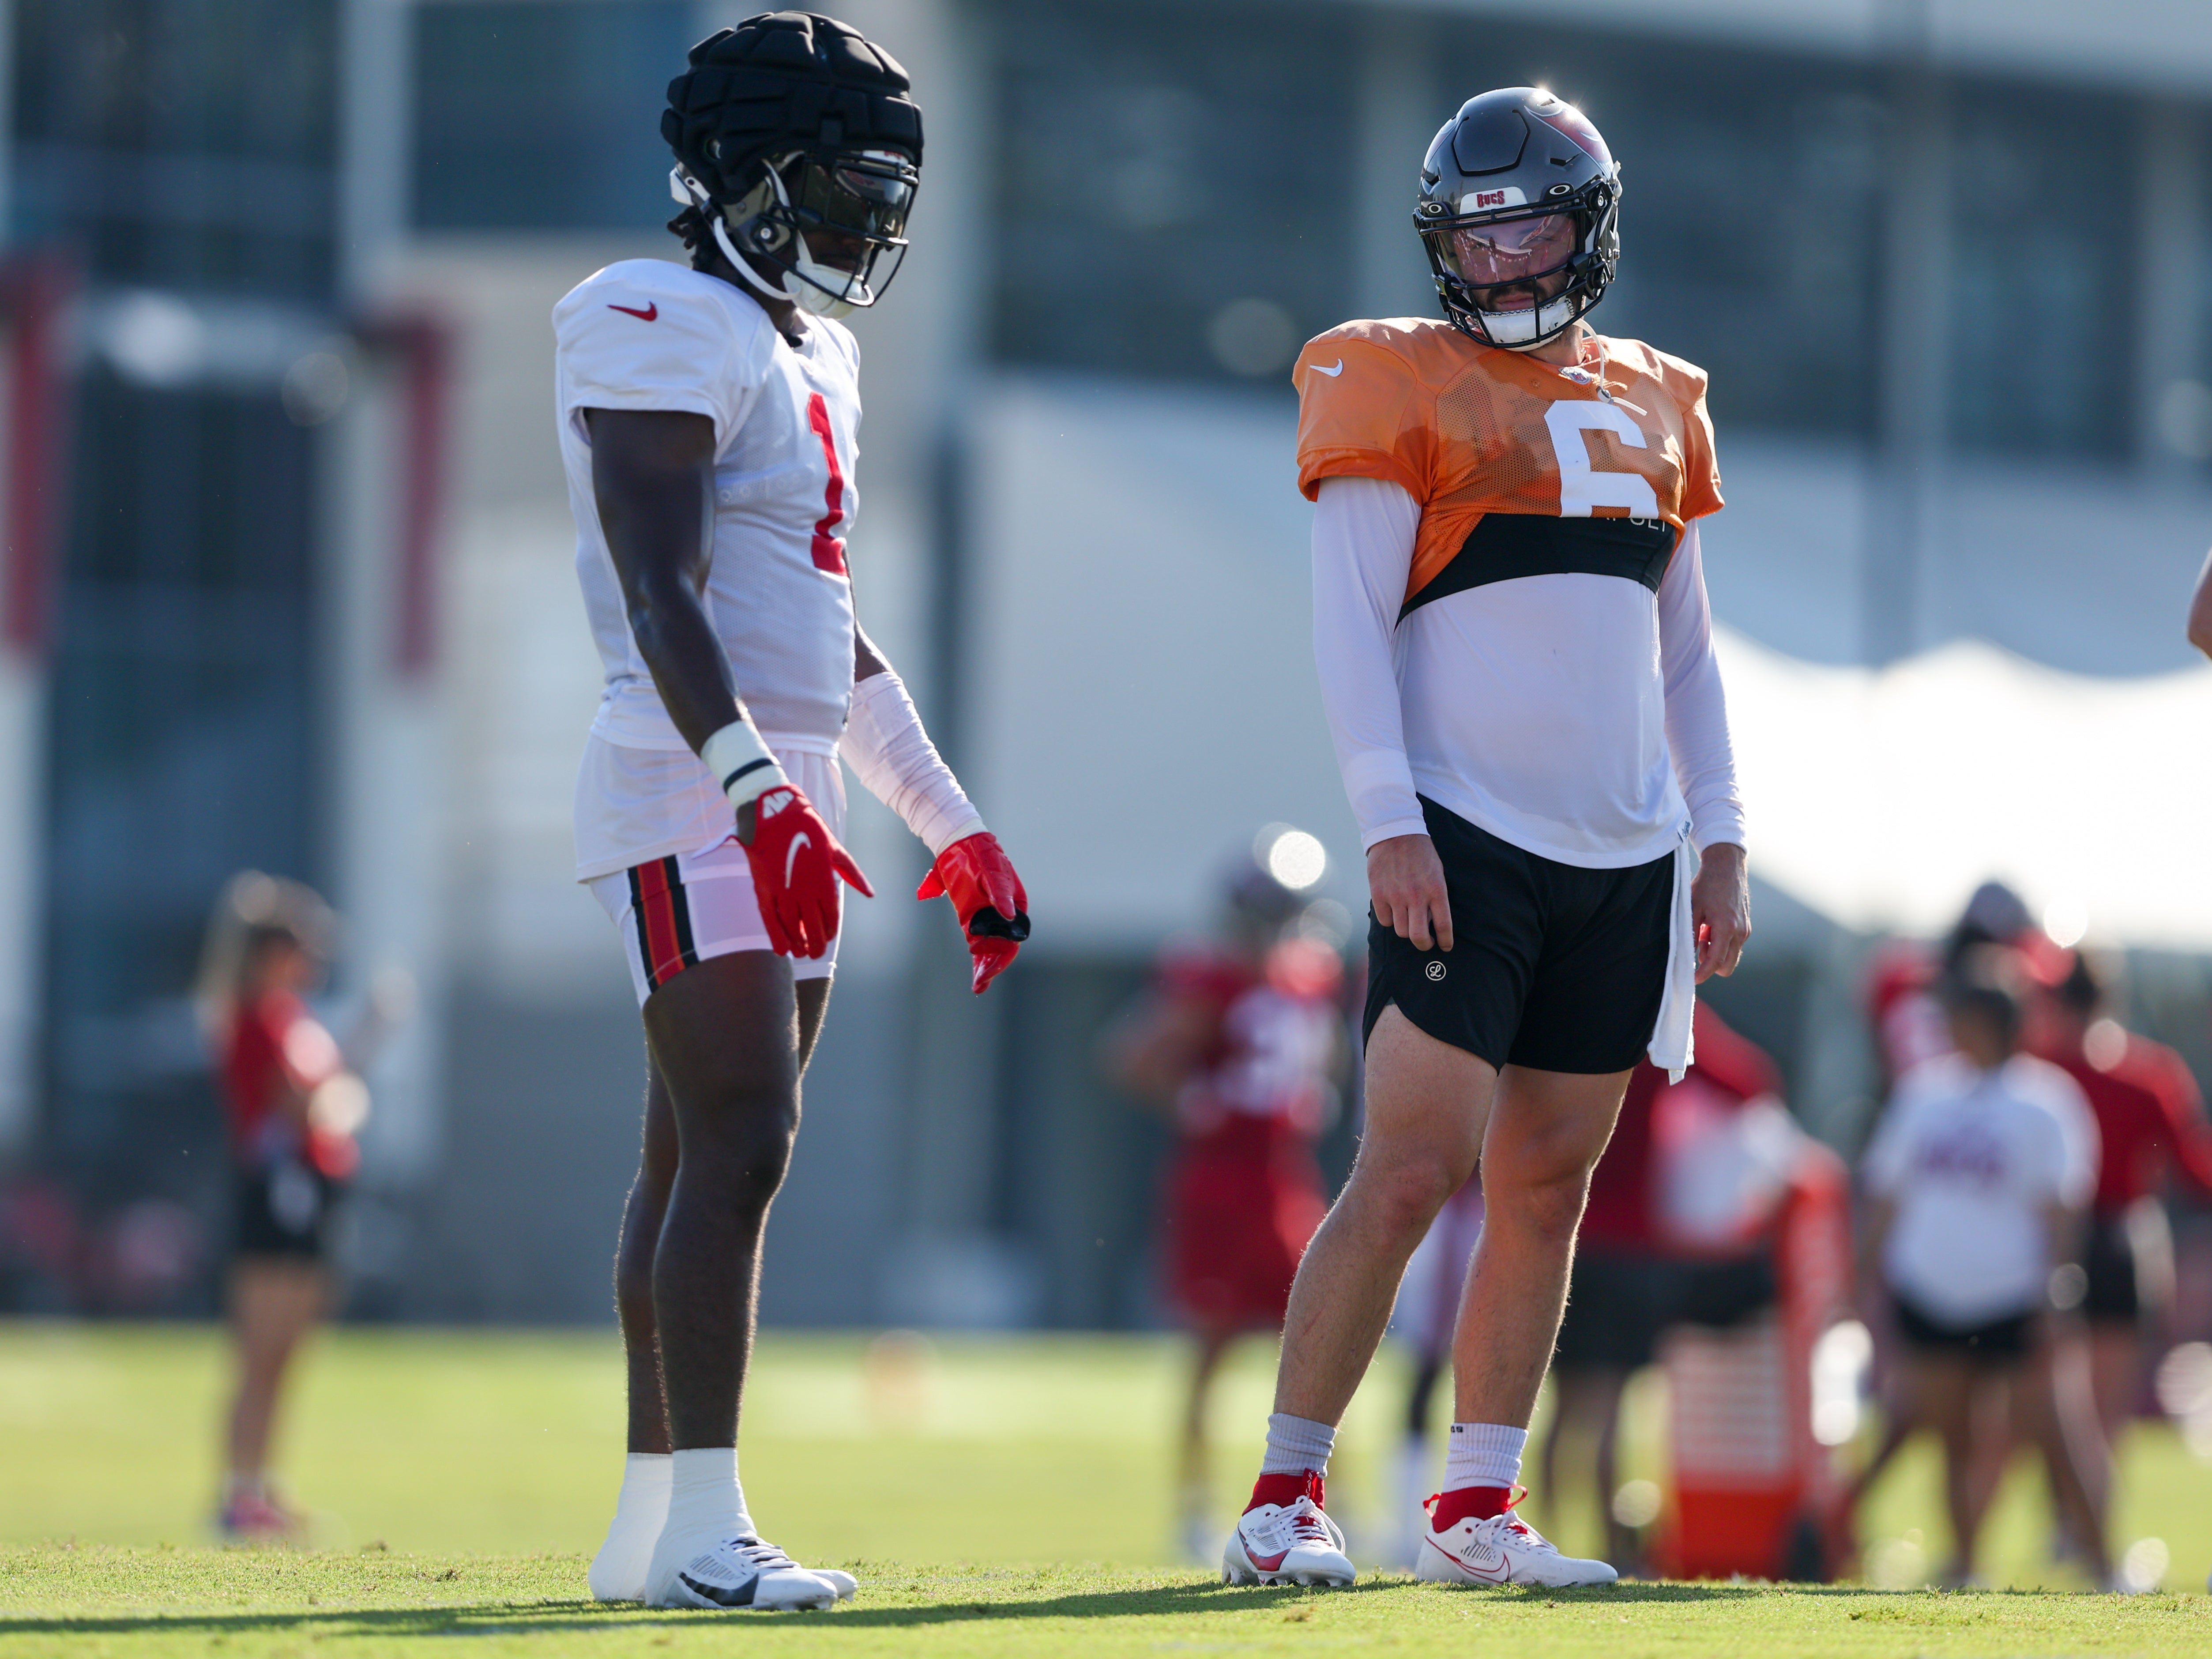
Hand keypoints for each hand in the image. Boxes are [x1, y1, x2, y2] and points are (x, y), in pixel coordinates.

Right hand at [735, 784, 873, 957]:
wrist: (774, 813)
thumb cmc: (808, 828)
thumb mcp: (835, 848)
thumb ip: (852, 874)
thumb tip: (870, 893)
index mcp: (824, 881)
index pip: (830, 917)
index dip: (829, 930)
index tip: (827, 936)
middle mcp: (805, 891)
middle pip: (812, 928)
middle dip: (815, 944)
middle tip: (815, 953)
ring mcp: (783, 891)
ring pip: (791, 928)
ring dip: (797, 944)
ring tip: (800, 953)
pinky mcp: (764, 889)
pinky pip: (770, 920)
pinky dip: (776, 937)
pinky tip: (781, 950)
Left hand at [918, 831, 1029, 993]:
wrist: (961, 845)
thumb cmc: (983, 857)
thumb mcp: (993, 874)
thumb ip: (1000, 894)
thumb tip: (1008, 914)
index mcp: (1015, 906)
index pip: (1013, 936)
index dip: (1003, 953)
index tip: (992, 966)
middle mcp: (1003, 916)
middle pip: (1001, 947)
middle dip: (992, 966)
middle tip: (981, 982)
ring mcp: (986, 919)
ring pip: (989, 949)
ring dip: (985, 967)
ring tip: (979, 986)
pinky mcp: (970, 919)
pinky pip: (977, 943)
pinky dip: (977, 958)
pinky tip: (976, 975)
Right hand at [1368, 833, 1451, 951]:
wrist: (1396, 833)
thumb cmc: (1421, 854)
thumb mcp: (1437, 873)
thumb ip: (1436, 898)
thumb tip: (1432, 923)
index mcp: (1436, 890)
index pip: (1443, 925)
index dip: (1445, 941)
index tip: (1445, 946)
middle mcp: (1416, 896)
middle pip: (1419, 937)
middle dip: (1424, 944)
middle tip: (1425, 942)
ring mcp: (1395, 896)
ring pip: (1401, 931)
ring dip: (1406, 929)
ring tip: (1408, 920)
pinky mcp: (1378, 894)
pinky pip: (1385, 920)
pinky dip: (1390, 919)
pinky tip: (1393, 909)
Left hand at [1691, 841, 1748, 981]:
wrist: (1727, 866)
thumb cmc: (1707, 885)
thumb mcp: (1692, 907)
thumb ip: (1690, 932)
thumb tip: (1685, 954)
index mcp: (1727, 928)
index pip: (1716, 962)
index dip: (1704, 973)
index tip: (1692, 979)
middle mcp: (1740, 932)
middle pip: (1727, 966)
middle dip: (1711, 964)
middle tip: (1696, 948)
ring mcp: (1746, 929)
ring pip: (1731, 955)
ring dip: (1715, 951)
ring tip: (1702, 932)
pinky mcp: (1746, 926)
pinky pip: (1733, 944)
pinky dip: (1721, 942)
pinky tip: (1710, 926)